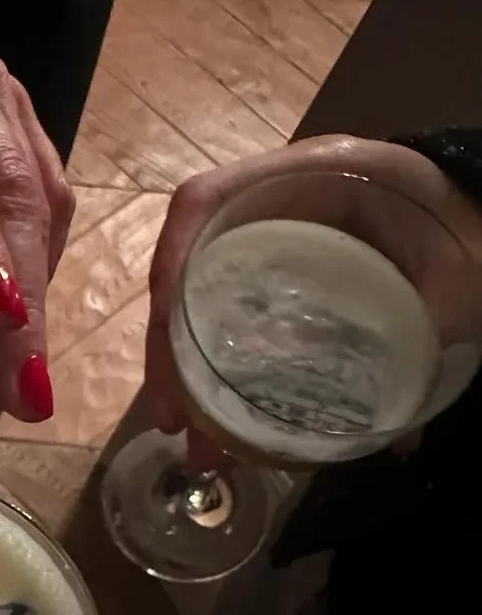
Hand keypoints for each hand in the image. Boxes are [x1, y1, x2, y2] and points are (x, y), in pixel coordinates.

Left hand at [0, 0, 72, 422]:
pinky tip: (25, 319)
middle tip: (25, 394)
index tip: (3, 315)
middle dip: (26, 300)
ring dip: (42, 292)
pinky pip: (47, 190)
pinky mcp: (21, 114)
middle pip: (13, 194)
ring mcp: (2, 93)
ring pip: (42, 197)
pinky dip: (42, 259)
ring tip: (27, 381)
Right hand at [145, 134, 481, 447]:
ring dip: (183, 367)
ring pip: (199, 298)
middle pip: (190, 266)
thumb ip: (430, 329)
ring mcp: (269, 242)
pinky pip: (225, 313)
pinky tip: (216, 414)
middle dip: (169, 345)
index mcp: (312, 177)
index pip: (209, 200)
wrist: (479, 215)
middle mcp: (275, 205)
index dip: (173, 256)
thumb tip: (401, 438)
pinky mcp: (276, 277)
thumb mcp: (455, 268)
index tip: (164, 323)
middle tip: (170, 417)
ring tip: (187, 433)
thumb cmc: (465, 228)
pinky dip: (212, 363)